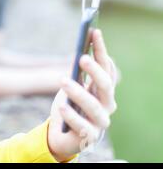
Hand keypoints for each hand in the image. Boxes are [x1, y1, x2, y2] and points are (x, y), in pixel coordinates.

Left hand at [47, 29, 117, 161]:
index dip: (101, 50)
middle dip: (95, 71)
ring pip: (94, 106)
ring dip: (79, 92)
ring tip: (63, 81)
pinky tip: (62, 107)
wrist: (61, 135)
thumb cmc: (70, 106)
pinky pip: (82, 126)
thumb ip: (77, 73)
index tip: (94, 32)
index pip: (106, 67)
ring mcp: (99, 122)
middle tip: (82, 58)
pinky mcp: (88, 136)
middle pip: (106, 86)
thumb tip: (79, 52)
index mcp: (104, 90)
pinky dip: (72, 116)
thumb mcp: (71, 86)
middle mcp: (107, 105)